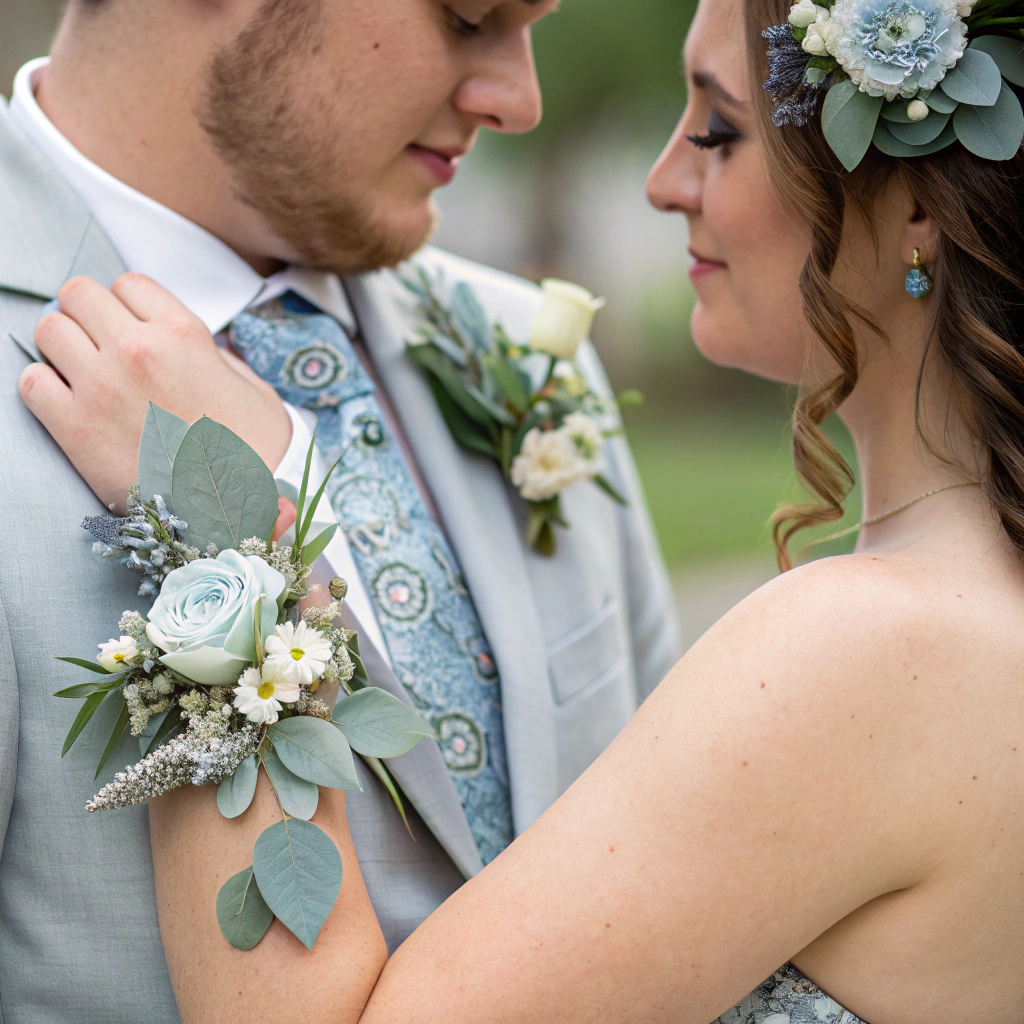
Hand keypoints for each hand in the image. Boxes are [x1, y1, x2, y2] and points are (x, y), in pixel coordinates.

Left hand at [18, 273, 292, 512]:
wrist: (236, 513)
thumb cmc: (253, 454)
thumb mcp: (256, 390)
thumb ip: (218, 356)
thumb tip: (190, 347)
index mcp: (183, 334)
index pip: (128, 284)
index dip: (128, 307)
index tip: (132, 331)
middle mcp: (138, 350)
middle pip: (78, 294)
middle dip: (86, 316)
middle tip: (99, 347)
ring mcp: (102, 386)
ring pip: (48, 328)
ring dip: (62, 347)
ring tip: (82, 374)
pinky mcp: (75, 427)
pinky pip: (31, 381)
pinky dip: (44, 388)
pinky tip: (68, 404)